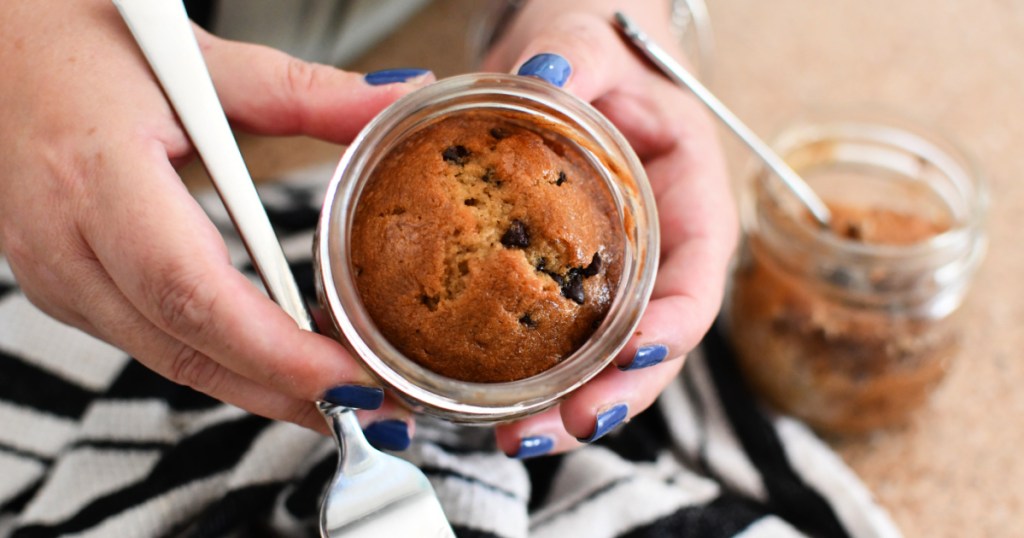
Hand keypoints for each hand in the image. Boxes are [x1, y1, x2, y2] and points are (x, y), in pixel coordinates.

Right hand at [0, 0, 432, 436]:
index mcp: (98, 172)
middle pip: (185, 346)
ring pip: (167, 356)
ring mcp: (53, 272)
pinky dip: (221, 361)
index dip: (274, 350)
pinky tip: (277, 363)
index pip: (191, 289)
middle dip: (285, 392)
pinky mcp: (62, 283)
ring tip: (343, 397)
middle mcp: (64, 239)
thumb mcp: (196, 58)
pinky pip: (149, 340)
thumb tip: (393, 104)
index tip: (351, 378)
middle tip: (374, 409)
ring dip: (258, 387)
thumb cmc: (77, 41)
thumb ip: (302, 90)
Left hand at [482, 0, 737, 456]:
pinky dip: (530, 379)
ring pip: (607, 360)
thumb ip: (574, 55)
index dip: (674, 324)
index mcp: (689, 202)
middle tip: (563, 425)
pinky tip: (486, 403)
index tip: (638, 354)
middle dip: (616, 392)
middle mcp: (658, 254)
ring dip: (567, 406)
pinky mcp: (569, 285)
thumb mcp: (591, 42)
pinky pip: (559, 341)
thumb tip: (544, 76)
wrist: (568, 59)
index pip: (697, 276)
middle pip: (655, 343)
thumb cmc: (597, 50)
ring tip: (518, 437)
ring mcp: (615, 277)